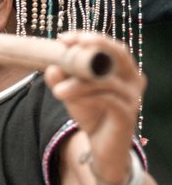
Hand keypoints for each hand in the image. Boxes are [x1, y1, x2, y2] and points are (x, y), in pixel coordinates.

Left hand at [45, 33, 144, 177]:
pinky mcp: (128, 114)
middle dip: (92, 47)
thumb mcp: (71, 92)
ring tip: (57, 90)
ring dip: (78, 82)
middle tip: (66, 47)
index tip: (63, 38)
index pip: (109, 45)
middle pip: (117, 53)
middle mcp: (133, 78)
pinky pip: (107, 100)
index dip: (88, 37)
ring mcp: (133, 96)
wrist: (101, 146)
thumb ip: (61, 79)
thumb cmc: (90, 112)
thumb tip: (51, 67)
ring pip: (106, 80)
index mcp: (122, 68)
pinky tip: (69, 98)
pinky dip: (86, 97)